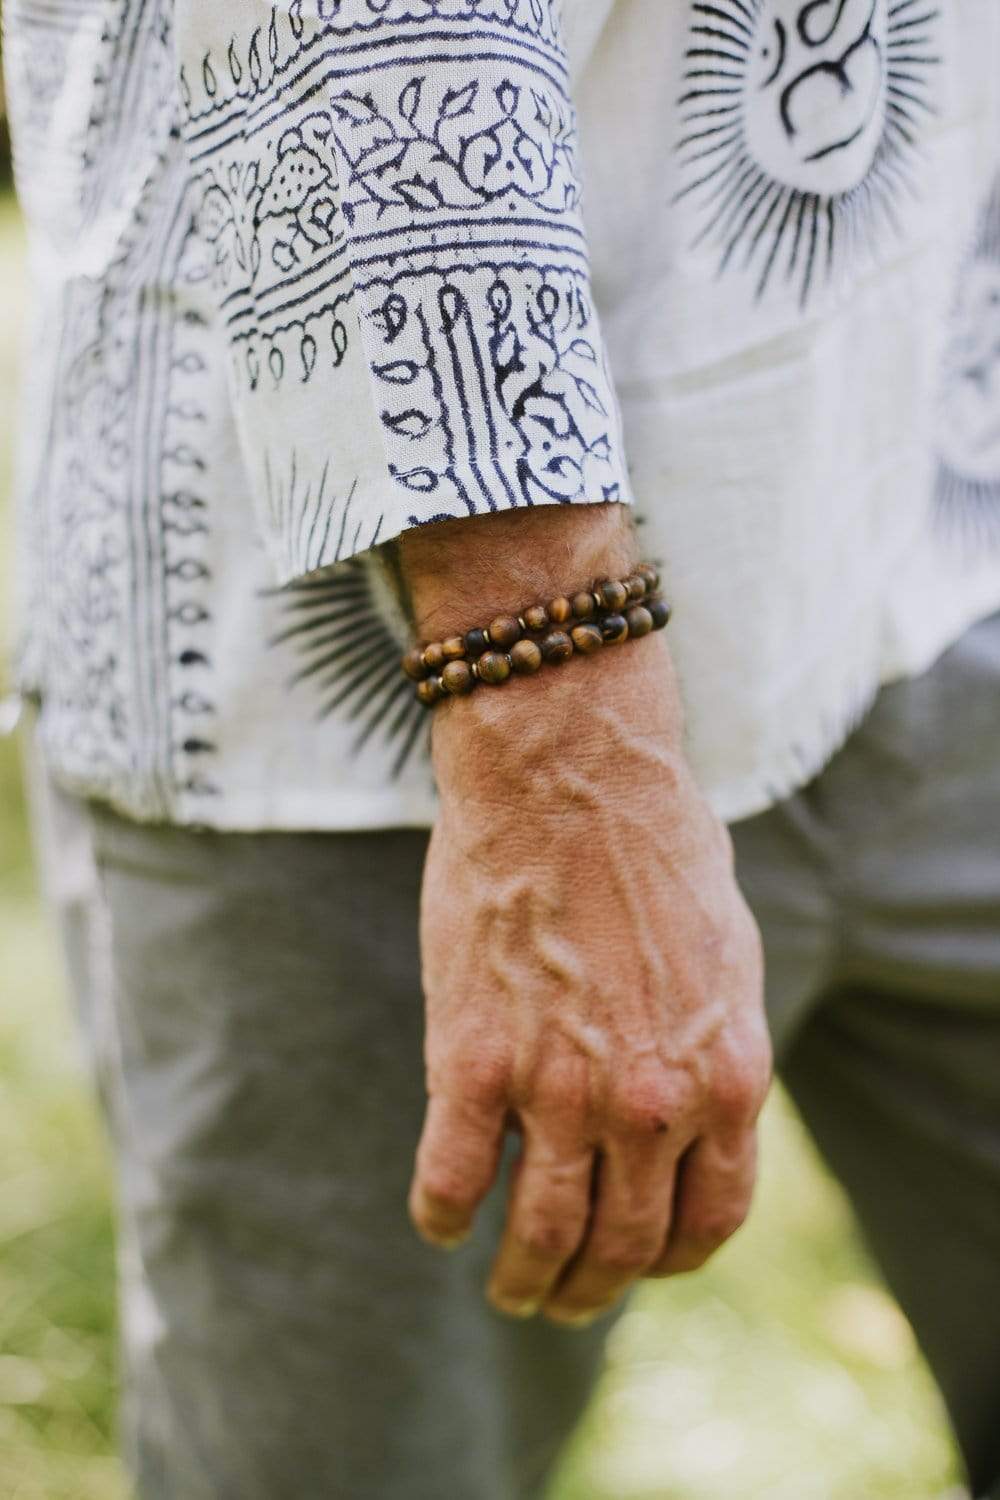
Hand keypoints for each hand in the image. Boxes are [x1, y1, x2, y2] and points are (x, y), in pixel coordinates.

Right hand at [406, 603, 770, 1325]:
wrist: (568, 776)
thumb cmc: (653, 846)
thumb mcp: (726, 957)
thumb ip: (715, 1047)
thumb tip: (698, 1106)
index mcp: (724, 1076)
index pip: (706, 1221)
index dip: (669, 1260)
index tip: (638, 1262)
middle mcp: (650, 1102)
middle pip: (623, 1246)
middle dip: (591, 1290)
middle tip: (560, 1298)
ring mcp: (557, 1089)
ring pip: (540, 1235)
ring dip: (523, 1281)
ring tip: (509, 1288)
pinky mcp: (471, 1061)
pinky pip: (450, 1181)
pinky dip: (442, 1217)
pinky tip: (441, 1219)